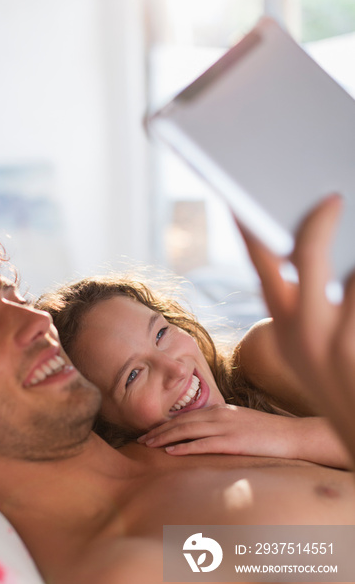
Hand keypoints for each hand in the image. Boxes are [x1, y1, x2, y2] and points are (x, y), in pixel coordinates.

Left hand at [138, 404, 301, 458]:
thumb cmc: (266, 433)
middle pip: (181, 422)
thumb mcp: (239, 424)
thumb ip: (221, 426)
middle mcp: (219, 415)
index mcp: (219, 410)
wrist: (291, 436)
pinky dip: (184, 447)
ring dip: (164, 438)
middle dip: (158, 431)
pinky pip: (203, 444)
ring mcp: (225, 428)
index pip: (185, 416)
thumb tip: (204, 435)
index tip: (149, 432)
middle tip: (139, 439)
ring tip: (147, 445)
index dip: (165, 424)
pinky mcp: (232, 442)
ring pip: (187, 431)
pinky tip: (170, 452)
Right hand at [238, 194, 354, 457]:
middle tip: (332, 199)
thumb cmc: (342, 383)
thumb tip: (306, 254)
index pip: (261, 264)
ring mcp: (336, 340)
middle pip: (307, 251)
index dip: (251, 228)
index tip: (242, 201)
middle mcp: (305, 333)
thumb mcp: (308, 348)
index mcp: (286, 328)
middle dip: (318, 220)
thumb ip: (302, 305)